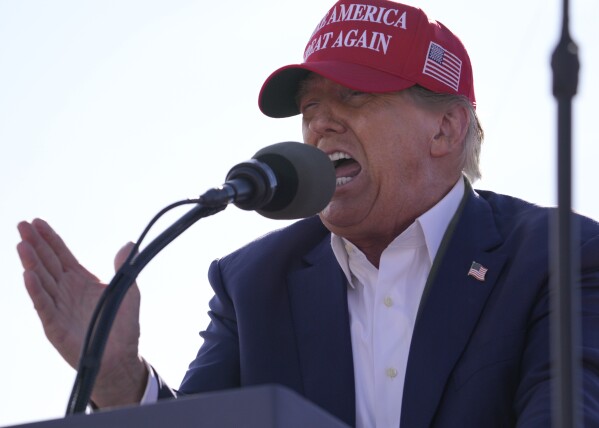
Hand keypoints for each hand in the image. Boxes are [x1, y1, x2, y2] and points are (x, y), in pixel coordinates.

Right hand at [17, 218, 147, 406]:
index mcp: (81, 280)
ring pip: (41, 280)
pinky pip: (43, 305)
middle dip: (35, 244)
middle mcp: (66, 291)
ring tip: (21, 244)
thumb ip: (124, 267)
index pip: (61, 255)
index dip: (50, 239)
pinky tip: (28, 275)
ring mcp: (58, 307)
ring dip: (31, 263)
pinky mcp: (55, 325)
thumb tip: (128, 244)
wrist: (120, 355)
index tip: (38, 222)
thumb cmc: (122, 324)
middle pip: (47, 263)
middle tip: (21, 225)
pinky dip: (36, 290)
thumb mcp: (128, 289)